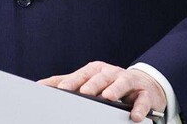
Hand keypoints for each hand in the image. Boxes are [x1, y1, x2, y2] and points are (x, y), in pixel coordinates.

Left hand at [39, 61, 165, 122]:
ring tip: (108, 97)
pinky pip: (142, 100)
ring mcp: (129, 81)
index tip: (62, 89)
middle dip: (93, 84)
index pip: (83, 74)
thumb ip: (66, 82)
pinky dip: (139, 107)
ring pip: (122, 82)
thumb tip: (41, 85)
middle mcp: (112, 73)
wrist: (144, 85)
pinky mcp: (145, 94)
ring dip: (115, 89)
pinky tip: (133, 115)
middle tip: (84, 92)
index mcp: (96, 70)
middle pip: (102, 76)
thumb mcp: (88, 81)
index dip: (72, 81)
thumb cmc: (110, 83)